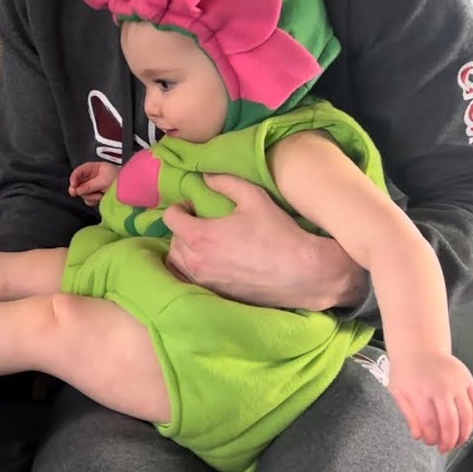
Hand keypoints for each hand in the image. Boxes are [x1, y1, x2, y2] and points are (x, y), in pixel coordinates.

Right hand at [69, 161, 118, 205]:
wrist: (131, 190)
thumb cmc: (118, 180)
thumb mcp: (104, 181)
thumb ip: (89, 185)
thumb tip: (77, 190)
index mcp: (94, 168)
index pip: (80, 171)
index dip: (74, 177)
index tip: (72, 184)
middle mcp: (91, 177)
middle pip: (78, 183)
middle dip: (78, 188)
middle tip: (74, 193)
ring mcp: (93, 187)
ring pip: (82, 193)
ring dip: (89, 195)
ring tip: (100, 195)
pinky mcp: (96, 196)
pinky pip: (88, 200)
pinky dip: (93, 200)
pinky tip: (101, 199)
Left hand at [161, 173, 367, 311]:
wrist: (302, 272)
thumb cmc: (277, 233)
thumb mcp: (253, 197)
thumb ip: (225, 182)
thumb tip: (205, 177)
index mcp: (200, 237)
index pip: (170, 218)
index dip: (180, 208)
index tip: (194, 207)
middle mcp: (196, 262)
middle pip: (172, 242)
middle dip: (182, 229)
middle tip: (201, 222)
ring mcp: (205, 282)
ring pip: (178, 264)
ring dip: (184, 250)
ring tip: (203, 243)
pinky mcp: (216, 295)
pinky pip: (191, 281)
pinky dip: (193, 270)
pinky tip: (210, 262)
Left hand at [386, 350, 472, 453]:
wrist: (418, 347)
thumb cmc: (406, 371)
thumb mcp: (398, 391)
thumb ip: (409, 415)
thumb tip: (419, 436)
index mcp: (420, 391)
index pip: (429, 422)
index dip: (431, 437)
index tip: (430, 443)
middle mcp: (441, 387)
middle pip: (450, 421)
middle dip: (449, 440)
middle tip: (446, 448)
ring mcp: (457, 382)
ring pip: (467, 414)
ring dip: (464, 433)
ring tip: (458, 442)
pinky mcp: (467, 379)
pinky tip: (468, 427)